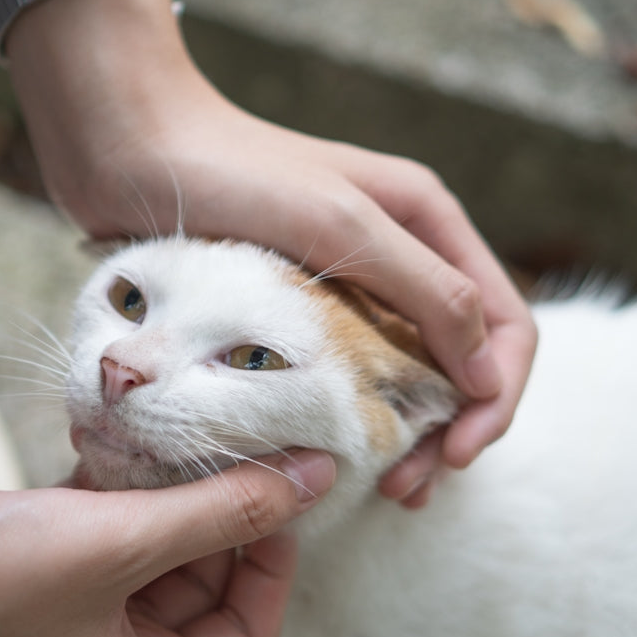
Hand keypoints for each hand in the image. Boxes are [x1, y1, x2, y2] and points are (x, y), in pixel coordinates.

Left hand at [0, 0, 536, 507]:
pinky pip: (348, 374)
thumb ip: (425, 291)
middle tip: (406, 489)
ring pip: (407, 375)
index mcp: (427, 223)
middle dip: (450, 427)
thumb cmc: (232, 174)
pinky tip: (333, 453)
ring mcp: (348, 286)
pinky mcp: (297, 311)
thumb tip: (487, 375)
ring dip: (406, 435)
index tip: (455, 453)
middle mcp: (399, 255)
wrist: (131, 147)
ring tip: (381, 487)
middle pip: (462, 360)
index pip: (505, 324)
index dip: (495, 396)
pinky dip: (355, 418)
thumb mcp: (341, 225)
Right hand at [0, 451, 334, 636]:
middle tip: (235, 446)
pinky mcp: (35, 559)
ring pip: (152, 545)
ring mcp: (68, 604)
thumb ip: (222, 509)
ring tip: (175, 433)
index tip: (276, 493)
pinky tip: (114, 438)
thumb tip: (315, 478)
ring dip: (166, 491)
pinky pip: (102, 522)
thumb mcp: (122, 542)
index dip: (273, 564)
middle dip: (221, 516)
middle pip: (202, 584)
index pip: (244, 633)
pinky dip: (115, 483)